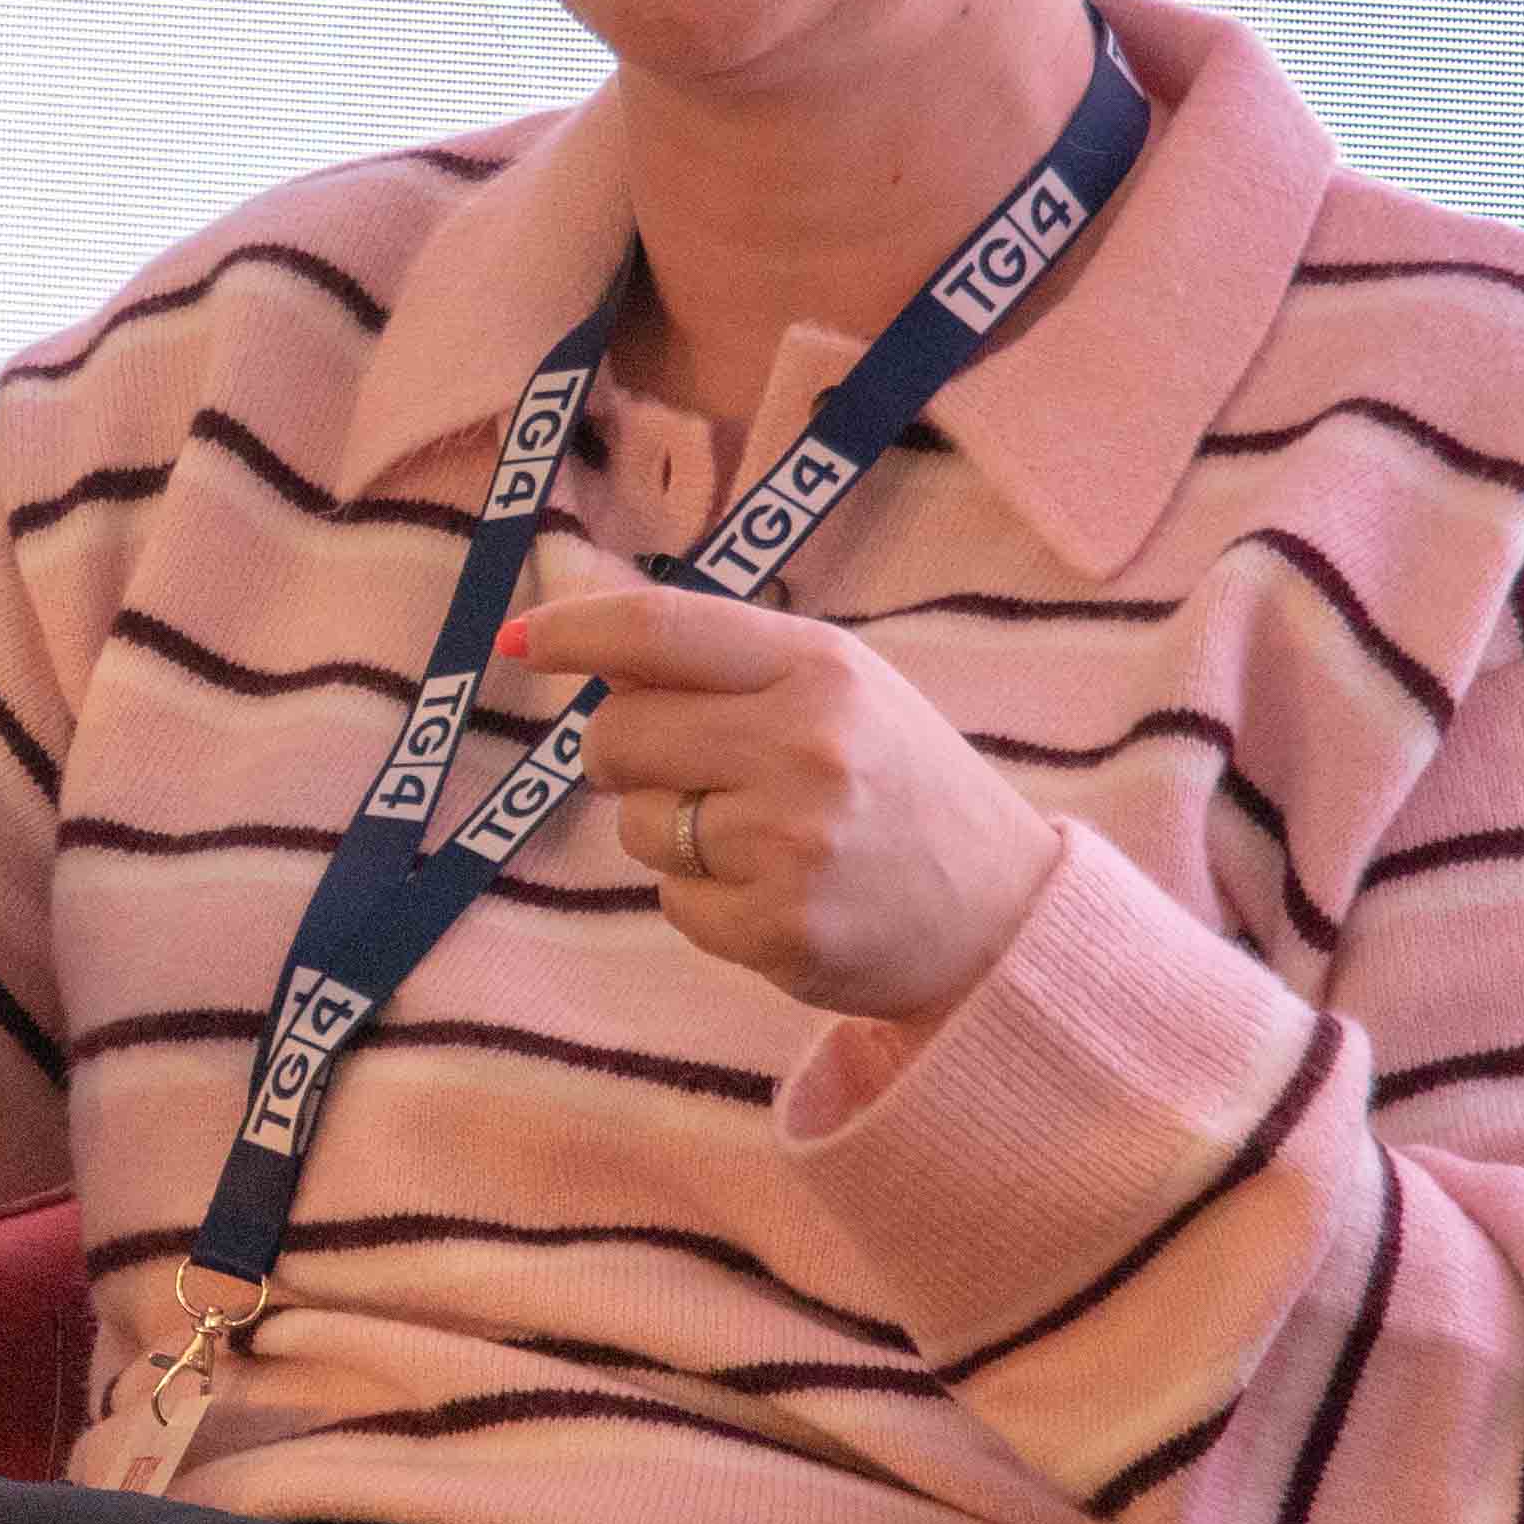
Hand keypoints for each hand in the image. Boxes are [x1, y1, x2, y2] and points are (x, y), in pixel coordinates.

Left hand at [499, 583, 1067, 1019]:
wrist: (1002, 914)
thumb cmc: (898, 781)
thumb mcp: (833, 686)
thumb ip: (711, 651)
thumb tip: (564, 595)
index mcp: (820, 667)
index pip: (658, 630)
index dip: (573, 632)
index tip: (521, 640)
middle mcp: (805, 746)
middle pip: (618, 735)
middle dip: (625, 754)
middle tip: (689, 768)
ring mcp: (791, 843)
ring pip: (638, 824)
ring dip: (672, 831)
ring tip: (761, 837)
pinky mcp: (778, 928)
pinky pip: (671, 901)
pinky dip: (704, 900)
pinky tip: (775, 891)